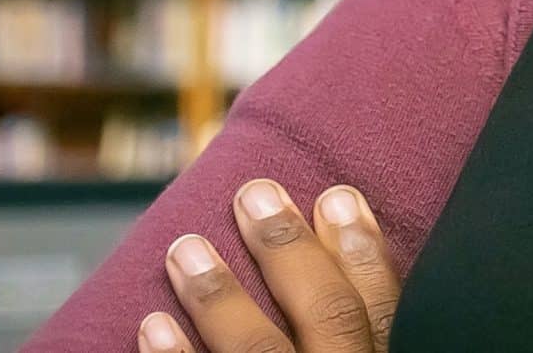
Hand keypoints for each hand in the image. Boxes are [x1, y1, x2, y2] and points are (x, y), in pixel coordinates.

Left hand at [139, 178, 398, 352]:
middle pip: (328, 316)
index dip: (363, 251)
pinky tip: (152, 324)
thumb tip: (333, 277)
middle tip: (255, 195)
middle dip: (290, 251)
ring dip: (220, 297)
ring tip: (185, 248)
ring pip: (258, 351)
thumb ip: (360, 333)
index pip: (379, 309)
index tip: (337, 195)